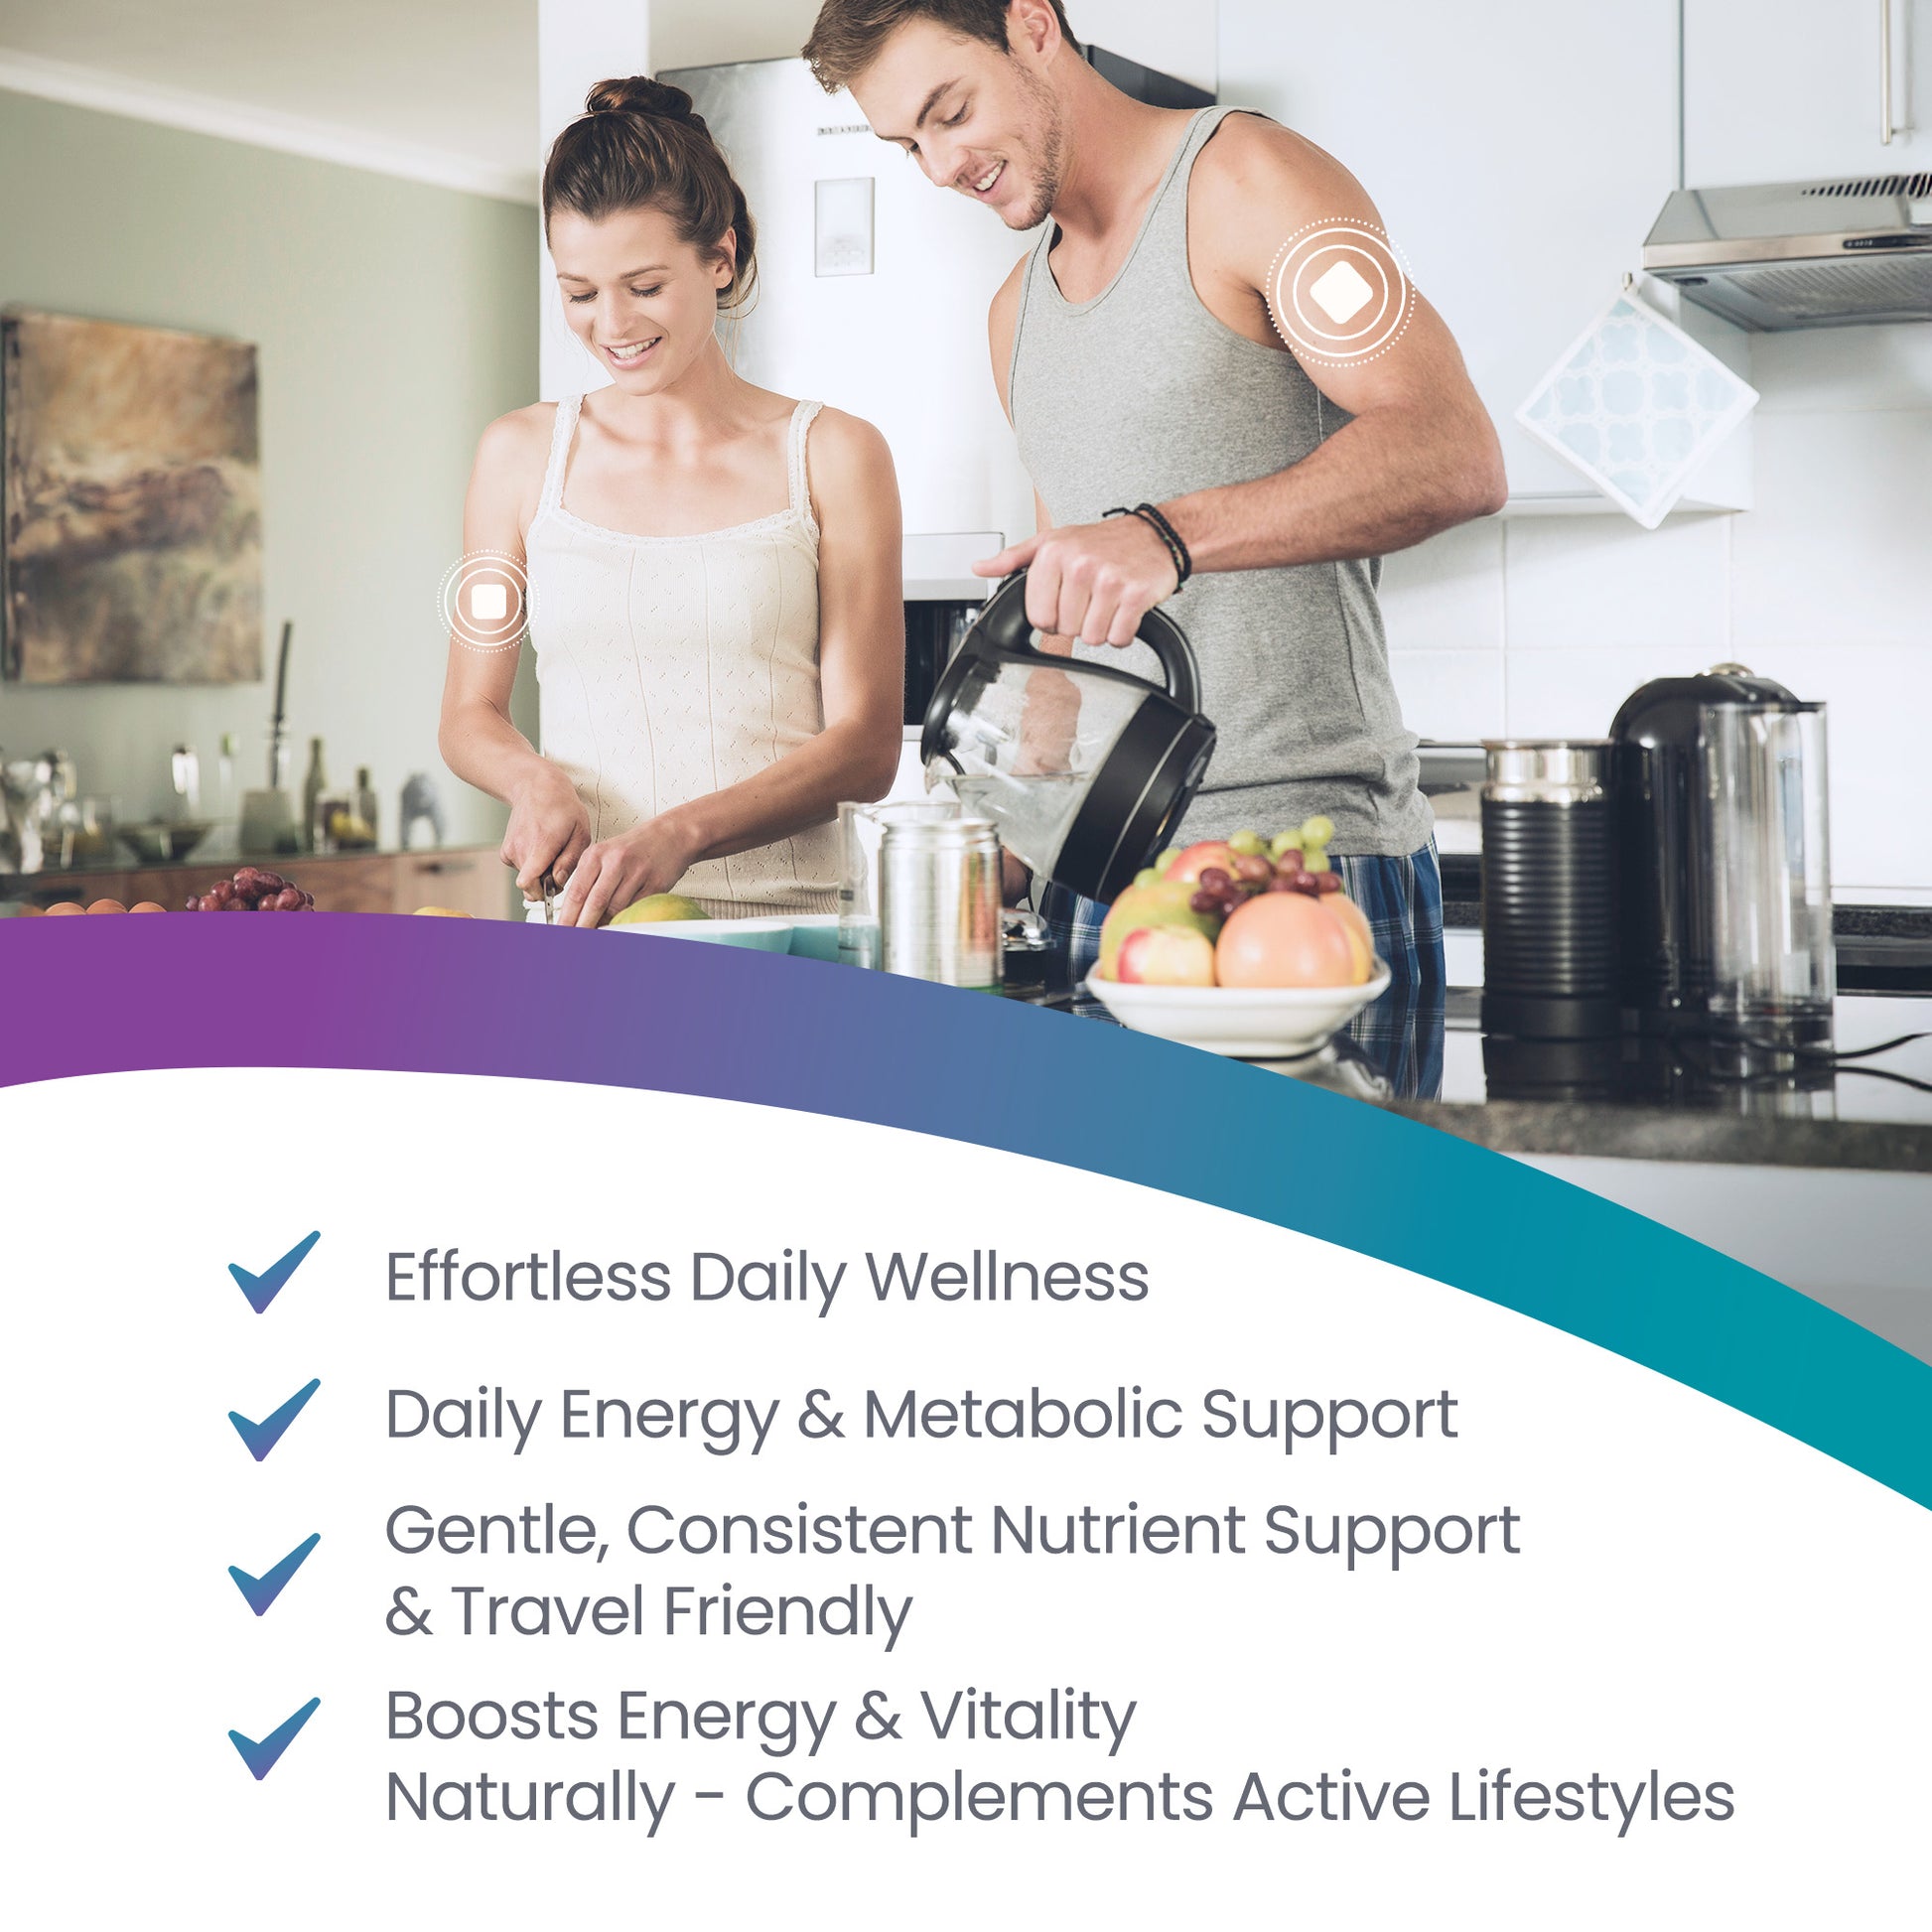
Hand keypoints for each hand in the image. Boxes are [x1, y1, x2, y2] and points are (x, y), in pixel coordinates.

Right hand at [502, 763, 590, 897]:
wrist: (536, 787)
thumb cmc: (562, 808)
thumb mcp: (580, 833)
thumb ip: (570, 861)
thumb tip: (558, 882)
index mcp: (541, 846)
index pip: (528, 883)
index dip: (542, 893)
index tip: (552, 889)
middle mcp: (521, 850)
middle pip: (531, 886)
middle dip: (546, 885)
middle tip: (559, 866)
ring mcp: (511, 851)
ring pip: (527, 878)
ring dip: (540, 872)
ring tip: (551, 850)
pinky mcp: (505, 852)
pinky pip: (521, 869)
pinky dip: (531, 865)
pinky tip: (539, 848)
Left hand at [554, 816, 697, 927]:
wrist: (671, 835)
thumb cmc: (635, 848)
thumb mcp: (605, 855)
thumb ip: (589, 880)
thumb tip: (576, 914)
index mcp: (596, 855)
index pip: (576, 893)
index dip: (567, 917)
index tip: (561, 932)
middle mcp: (615, 862)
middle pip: (595, 903)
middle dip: (583, 927)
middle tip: (575, 942)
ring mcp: (637, 873)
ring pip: (616, 909)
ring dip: (606, 926)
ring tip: (599, 935)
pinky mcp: (655, 884)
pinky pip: (636, 909)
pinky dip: (626, 920)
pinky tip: (620, 925)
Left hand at [974, 514, 1179, 646]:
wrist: (1155, 535)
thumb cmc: (1103, 541)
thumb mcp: (1053, 541)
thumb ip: (1013, 559)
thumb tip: (980, 568)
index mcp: (1054, 554)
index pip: (1039, 617)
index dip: (1053, 617)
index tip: (1066, 602)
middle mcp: (1080, 565)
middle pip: (1067, 630)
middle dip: (1080, 621)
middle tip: (1092, 599)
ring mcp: (1110, 580)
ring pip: (1092, 638)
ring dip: (1102, 628)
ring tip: (1109, 603)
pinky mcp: (1136, 595)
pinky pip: (1119, 638)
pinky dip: (1123, 633)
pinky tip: (1125, 610)